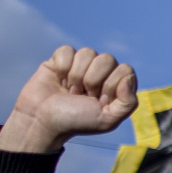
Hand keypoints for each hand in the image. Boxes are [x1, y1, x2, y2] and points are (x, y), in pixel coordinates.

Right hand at [0, 46, 137, 154]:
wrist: (43, 121)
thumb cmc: (77, 122)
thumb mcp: (108, 120)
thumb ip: (128, 102)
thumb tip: (128, 77)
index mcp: (116, 84)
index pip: (125, 70)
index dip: (111, 85)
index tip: (99, 101)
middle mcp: (101, 72)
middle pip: (107, 59)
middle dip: (92, 81)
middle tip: (82, 96)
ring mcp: (81, 64)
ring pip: (87, 52)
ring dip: (76, 76)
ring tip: (70, 91)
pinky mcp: (61, 59)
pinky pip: (67, 50)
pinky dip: (62, 67)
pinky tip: (59, 80)